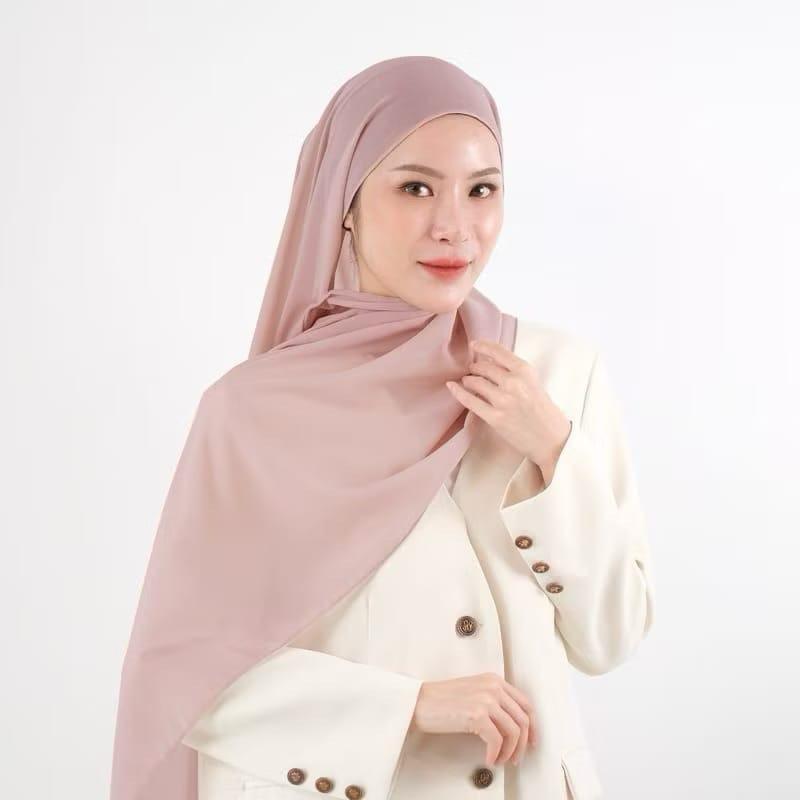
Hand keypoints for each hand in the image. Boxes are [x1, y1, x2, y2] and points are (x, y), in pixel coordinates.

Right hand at [410, 672, 537, 765]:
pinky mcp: (477, 714)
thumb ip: (493, 701)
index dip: (533, 726)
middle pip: (523, 719)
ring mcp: (486, 699)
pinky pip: (497, 740)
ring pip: (514, 732)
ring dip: (510, 752)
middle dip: (523, 744)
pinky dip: (496, 754)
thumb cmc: (442, 701)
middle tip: (515, 758)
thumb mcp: (473, 692)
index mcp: (494, 680)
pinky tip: (489, 758)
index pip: (525, 703)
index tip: (531, 741)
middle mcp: (493, 686)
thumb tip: (511, 726)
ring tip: (500, 759)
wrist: (419, 702)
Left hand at [446, 339, 571, 476]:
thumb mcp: (534, 383)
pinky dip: (458, 392)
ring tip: (468, 382)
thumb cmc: (544, 411)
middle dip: (475, 367)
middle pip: (483, 367)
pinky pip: (470, 401)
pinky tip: (452, 386)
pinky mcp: (495, 417)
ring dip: (468, 380)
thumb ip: (514, 371)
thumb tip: (488, 359)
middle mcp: (514, 382)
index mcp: (526, 371)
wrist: (551, 439)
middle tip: (473, 370)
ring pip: (475, 382)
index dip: (483, 346)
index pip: (498, 351)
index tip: (474, 345)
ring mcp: (503, 400)